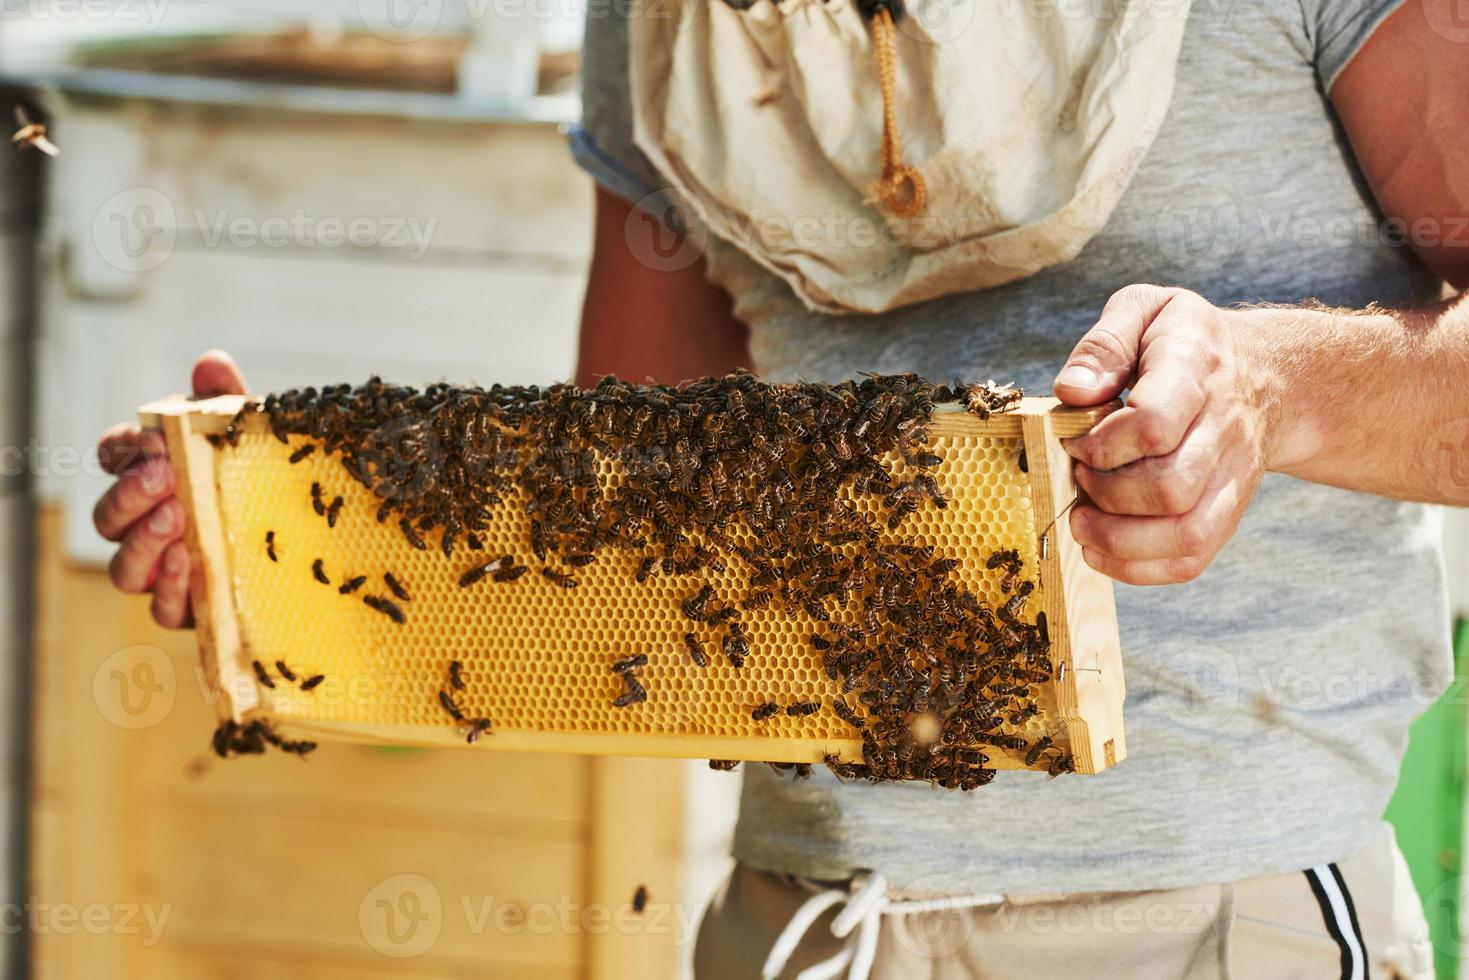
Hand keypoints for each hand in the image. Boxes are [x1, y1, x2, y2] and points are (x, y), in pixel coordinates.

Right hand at [94, 351, 248, 626]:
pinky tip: (189, 559)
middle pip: (108, 517)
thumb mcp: (260, 439)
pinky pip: (164, 609)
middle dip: (129, 494)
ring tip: (176, 516)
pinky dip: (171, 585)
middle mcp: (150, 527)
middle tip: (165, 476)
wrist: (323, 542)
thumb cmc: (273, 482)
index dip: (122, 450)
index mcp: (156, 478)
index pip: (114, 459)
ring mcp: (167, 573)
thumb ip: (230, 401)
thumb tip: (211, 362)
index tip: (151, 439)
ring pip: (124, 569)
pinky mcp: (193, 609)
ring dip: (143, 541)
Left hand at [1052, 285, 1280, 585]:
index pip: (1154, 422)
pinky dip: (1139, 568)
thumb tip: (1070, 392)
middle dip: (1106, 493)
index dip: (1102, 442)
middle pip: (1170, 487)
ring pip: (1187, 533)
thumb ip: (1104, 344)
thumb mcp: (1146, 310)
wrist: (1266, 373)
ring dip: (1119, 540)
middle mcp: (1224, 430)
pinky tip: (1102, 550)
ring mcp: (1232, 477)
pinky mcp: (1227, 511)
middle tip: (1078, 477)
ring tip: (1082, 521)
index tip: (1074, 438)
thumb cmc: (1186, 340)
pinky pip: (1191, 559)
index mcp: (1196, 370)